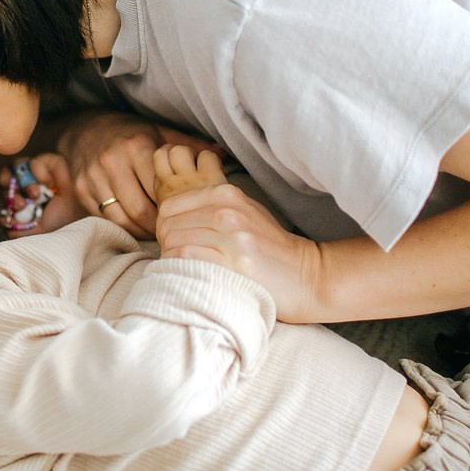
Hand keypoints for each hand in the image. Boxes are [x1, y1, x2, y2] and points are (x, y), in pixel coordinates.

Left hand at [0, 152, 83, 236]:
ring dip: (22, 183)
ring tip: (34, 194)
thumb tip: (2, 222)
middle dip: (8, 193)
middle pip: (6, 179)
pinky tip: (50, 184)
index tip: (7, 214)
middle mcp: (29, 184)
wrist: (82, 208)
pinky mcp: (47, 161)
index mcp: (25, 199)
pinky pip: (33, 162)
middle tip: (19, 204)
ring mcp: (37, 172)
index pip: (4, 194)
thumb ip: (20, 231)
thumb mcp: (39, 232)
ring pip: (16, 167)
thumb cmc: (64, 220)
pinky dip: (39, 173)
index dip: (3, 201)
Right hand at [56, 110, 221, 238]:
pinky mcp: (81, 190)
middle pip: (140, 209)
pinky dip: (121, 226)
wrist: (85, 128)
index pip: (160, 188)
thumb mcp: (159, 133)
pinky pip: (104, 218)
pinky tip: (135, 225)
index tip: (184, 214)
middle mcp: (113, 162)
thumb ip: (188, 146)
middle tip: (171, 230)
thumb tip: (223, 154)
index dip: (174, 206)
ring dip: (139, 231)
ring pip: (120, 218)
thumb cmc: (130, 133)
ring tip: (154, 232)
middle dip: (158, 226)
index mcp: (136, 146)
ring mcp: (93, 178)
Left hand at [153, 146, 324, 319]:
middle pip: (167, 225)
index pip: (169, 206)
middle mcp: (227, 211)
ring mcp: (232, 237)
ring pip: (174, 242)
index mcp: (226, 194)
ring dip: (172, 260)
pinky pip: (187, 260)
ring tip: (186, 269)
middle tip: (179, 260)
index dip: (165, 227)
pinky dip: (181, 269)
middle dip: (166, 245)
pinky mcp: (235, 263)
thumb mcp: (243, 211)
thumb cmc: (268, 246)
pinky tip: (193, 277)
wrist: (305, 275)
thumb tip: (168, 214)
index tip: (176, 242)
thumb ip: (209, 206)